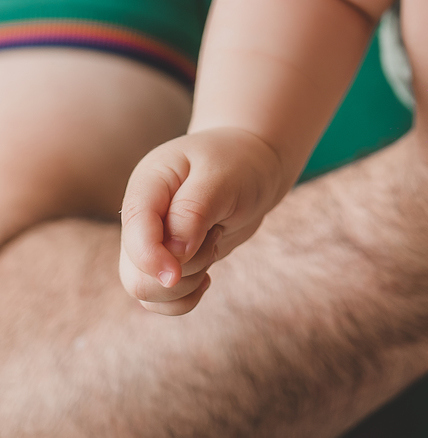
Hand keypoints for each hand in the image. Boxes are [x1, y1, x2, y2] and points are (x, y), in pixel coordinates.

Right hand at [119, 128, 284, 314]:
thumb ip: (194, 211)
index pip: (134, 229)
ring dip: (187, 282)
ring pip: (147, 292)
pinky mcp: (166, 261)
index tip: (177, 274)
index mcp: (148, 183)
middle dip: (181, 273)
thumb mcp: (221, 177)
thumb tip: (173, 253)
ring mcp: (152, 241)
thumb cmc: (239, 163)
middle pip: (134, 273)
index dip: (151, 258)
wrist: (254, 166)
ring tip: (214, 242)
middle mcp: (143, 215)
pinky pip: (161, 301)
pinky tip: (207, 277)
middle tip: (215, 235)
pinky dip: (185, 298)